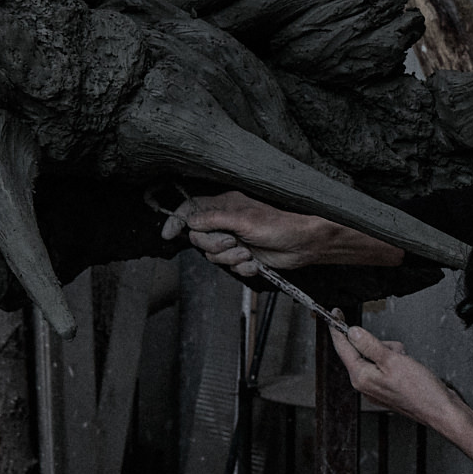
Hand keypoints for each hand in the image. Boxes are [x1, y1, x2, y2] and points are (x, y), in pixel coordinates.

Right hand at [157, 190, 404, 276]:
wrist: (305, 244)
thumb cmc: (281, 224)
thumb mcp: (243, 219)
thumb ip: (213, 219)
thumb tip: (188, 221)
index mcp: (223, 205)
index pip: (190, 210)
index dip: (176, 220)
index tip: (167, 234)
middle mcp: (226, 221)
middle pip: (199, 238)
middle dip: (214, 245)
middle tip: (233, 242)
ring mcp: (234, 239)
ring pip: (213, 255)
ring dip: (231, 258)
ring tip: (248, 253)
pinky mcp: (244, 255)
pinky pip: (229, 267)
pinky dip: (242, 268)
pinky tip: (256, 262)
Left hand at [327, 321, 468, 434]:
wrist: (439, 410)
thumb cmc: (420, 391)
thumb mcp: (392, 361)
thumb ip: (369, 345)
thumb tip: (352, 333)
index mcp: (361, 377)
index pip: (342, 347)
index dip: (338, 328)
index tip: (336, 313)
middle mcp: (365, 383)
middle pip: (361, 350)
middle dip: (378, 344)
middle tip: (395, 351)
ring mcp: (376, 386)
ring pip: (376, 355)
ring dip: (390, 352)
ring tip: (405, 362)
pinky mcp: (387, 386)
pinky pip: (385, 364)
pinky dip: (395, 361)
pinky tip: (407, 368)